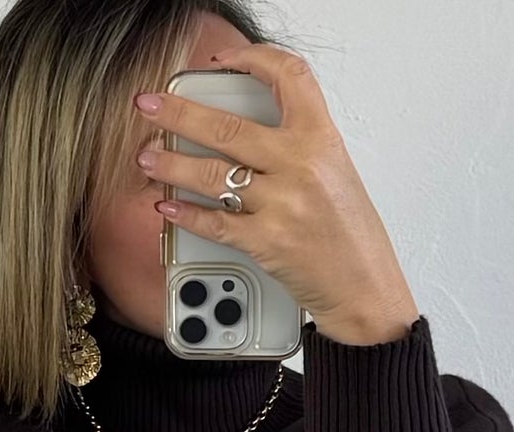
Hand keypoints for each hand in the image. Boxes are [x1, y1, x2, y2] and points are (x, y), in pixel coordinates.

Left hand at [134, 42, 420, 347]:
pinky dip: (185, 214)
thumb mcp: (336, 171)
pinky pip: (214, 222)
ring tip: (148, 157)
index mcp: (321, 139)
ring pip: (212, 174)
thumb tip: (248, 132)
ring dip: (171, 164)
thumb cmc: (350, 234)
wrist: (365, 288)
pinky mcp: (265, 242)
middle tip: (149, 106)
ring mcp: (281, 204)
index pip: (288, 77)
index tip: (222, 62)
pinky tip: (168, 206)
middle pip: (227, 126)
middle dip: (178, 112)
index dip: (253, 60)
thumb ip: (297, 147)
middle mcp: (300, 165)